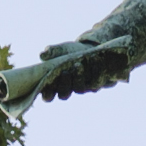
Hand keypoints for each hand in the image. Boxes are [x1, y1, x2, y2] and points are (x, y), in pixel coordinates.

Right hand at [0, 36, 128, 107]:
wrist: (100, 52)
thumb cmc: (76, 52)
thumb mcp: (64, 51)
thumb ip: (53, 51)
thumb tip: (43, 53)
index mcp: (59, 84)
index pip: (49, 94)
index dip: (47, 94)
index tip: (44, 92)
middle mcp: (73, 88)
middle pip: (66, 91)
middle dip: (66, 83)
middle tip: (64, 72)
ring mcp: (87, 86)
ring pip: (83, 85)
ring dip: (83, 76)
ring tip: (81, 64)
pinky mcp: (102, 82)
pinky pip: (100, 79)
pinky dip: (99, 71)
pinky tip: (98, 63)